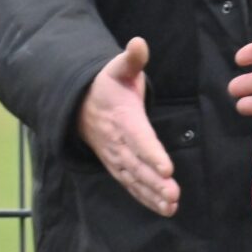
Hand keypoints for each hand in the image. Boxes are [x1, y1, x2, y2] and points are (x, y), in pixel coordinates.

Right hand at [76, 37, 177, 214]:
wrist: (78, 104)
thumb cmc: (107, 86)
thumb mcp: (117, 69)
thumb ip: (132, 59)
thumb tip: (139, 42)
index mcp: (121, 117)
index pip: (137, 137)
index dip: (151, 153)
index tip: (166, 168)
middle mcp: (116, 140)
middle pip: (136, 164)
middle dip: (154, 181)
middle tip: (173, 194)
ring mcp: (115, 156)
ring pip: (133, 178)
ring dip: (152, 193)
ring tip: (171, 205)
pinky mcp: (117, 165)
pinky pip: (130, 184)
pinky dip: (146, 198)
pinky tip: (165, 209)